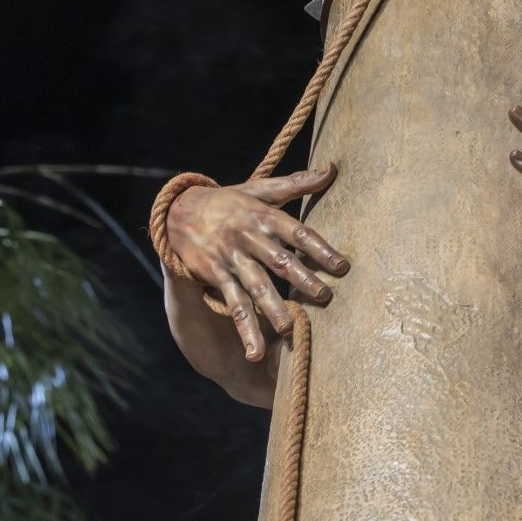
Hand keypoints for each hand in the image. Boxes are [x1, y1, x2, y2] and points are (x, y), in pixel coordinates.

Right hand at [165, 166, 349, 360]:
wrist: (179, 210)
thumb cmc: (231, 201)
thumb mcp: (260, 189)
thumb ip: (296, 184)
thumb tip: (332, 169)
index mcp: (263, 216)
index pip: (297, 232)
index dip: (320, 248)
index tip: (342, 266)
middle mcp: (248, 238)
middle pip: (279, 261)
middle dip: (302, 280)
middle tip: (325, 297)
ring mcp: (230, 258)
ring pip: (254, 286)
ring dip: (272, 308)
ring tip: (289, 330)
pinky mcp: (215, 276)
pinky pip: (232, 304)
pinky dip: (243, 327)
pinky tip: (253, 351)